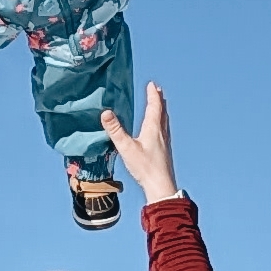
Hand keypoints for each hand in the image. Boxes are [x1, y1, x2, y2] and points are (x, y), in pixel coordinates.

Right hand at [101, 81, 179, 202]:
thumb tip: (106, 113)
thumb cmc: (145, 167)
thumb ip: (115, 130)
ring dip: (162, 110)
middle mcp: (161, 133)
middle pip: (162, 111)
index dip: (153, 94)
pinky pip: (164, 130)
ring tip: (160, 105)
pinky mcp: (165, 151)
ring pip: (164, 121)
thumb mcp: (126, 148)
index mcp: (153, 129)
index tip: (152, 84)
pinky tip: (159, 130)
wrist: (160, 186)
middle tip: (157, 90)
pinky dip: (162, 122)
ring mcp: (165, 142)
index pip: (154, 106)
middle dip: (159, 99)